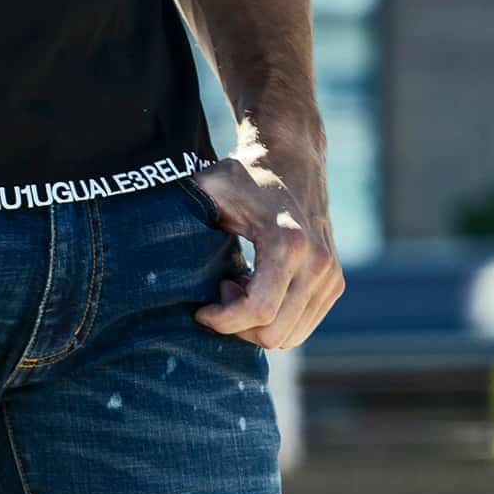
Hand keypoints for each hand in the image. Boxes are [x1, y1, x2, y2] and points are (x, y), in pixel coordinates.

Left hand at [189, 130, 343, 349]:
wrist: (291, 156)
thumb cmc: (243, 176)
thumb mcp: (209, 191)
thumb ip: (188, 219)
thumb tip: (159, 250)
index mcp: (289, 243)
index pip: (259, 312)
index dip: (224, 322)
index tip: (202, 309)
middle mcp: (318, 263)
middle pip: (273, 333)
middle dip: (239, 325)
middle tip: (222, 291)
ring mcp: (330, 275)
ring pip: (287, 337)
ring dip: (256, 324)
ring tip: (239, 288)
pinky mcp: (334, 284)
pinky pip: (299, 329)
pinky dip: (274, 321)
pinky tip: (257, 290)